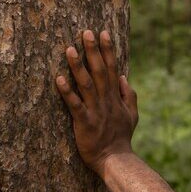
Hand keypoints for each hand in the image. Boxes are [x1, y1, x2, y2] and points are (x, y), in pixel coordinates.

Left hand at [55, 29, 138, 177]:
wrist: (115, 159)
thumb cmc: (121, 138)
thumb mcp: (132, 115)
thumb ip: (129, 95)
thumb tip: (124, 77)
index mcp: (116, 97)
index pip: (113, 68)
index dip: (108, 50)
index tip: (103, 33)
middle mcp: (106, 100)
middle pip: (100, 71)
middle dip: (93, 50)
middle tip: (86, 32)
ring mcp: (95, 110)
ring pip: (86, 84)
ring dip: (78, 66)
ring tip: (70, 49)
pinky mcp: (84, 122)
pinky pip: (74, 104)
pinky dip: (67, 91)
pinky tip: (59, 79)